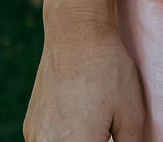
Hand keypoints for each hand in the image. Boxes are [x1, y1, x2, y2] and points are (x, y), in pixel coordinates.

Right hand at [23, 14, 145, 141]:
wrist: (76, 32)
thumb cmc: (108, 69)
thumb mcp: (132, 112)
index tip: (112, 134)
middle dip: (93, 141)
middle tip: (105, 128)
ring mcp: (35, 137)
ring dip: (77, 140)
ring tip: (93, 123)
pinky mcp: (30, 126)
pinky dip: (62, 138)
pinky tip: (78, 118)